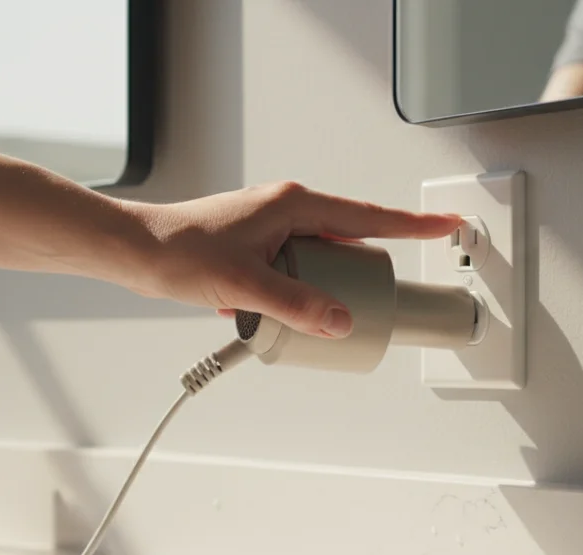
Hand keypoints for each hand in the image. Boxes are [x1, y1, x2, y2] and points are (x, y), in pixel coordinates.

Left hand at [122, 182, 461, 338]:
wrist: (136, 251)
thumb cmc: (179, 252)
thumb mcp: (246, 285)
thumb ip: (297, 306)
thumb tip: (340, 321)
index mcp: (295, 205)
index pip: (369, 217)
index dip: (413, 226)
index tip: (447, 225)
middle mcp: (287, 209)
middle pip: (348, 242)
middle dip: (361, 275)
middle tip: (371, 302)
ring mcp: (272, 226)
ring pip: (320, 259)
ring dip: (322, 289)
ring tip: (308, 316)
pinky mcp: (257, 245)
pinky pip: (295, 268)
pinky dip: (295, 292)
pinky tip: (271, 314)